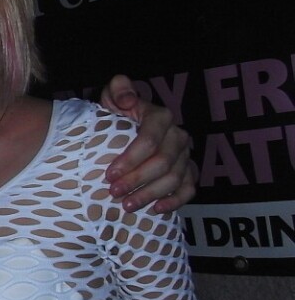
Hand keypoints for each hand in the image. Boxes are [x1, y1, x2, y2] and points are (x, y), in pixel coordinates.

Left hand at [100, 75, 196, 212]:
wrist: (125, 126)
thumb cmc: (117, 112)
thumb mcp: (112, 95)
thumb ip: (119, 90)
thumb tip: (128, 100)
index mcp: (160, 117)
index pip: (150, 140)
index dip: (130, 159)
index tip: (109, 174)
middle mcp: (178, 136)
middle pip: (162, 162)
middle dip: (137, 180)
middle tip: (113, 192)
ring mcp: (185, 155)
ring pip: (175, 178)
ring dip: (150, 194)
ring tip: (126, 205)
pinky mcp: (188, 171)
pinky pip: (189, 188)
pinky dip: (175, 201)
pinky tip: (156, 210)